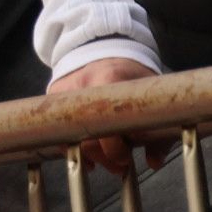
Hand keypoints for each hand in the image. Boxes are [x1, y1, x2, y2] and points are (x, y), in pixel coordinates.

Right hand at [49, 58, 165, 174]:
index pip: (107, 123)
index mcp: (110, 79)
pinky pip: (60, 129)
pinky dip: (73, 146)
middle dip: (105, 156)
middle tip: (120, 164)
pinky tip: (88, 155)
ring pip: (71, 135)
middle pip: (86, 134)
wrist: (103, 47)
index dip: (115, 148)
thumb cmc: (130, 75)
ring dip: (90, 154)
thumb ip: (157, 130)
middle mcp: (82, 85)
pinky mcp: (53, 95)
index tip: (126, 158)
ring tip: (107, 158)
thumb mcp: (151, 95)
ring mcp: (64, 90)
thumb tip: (154, 162)